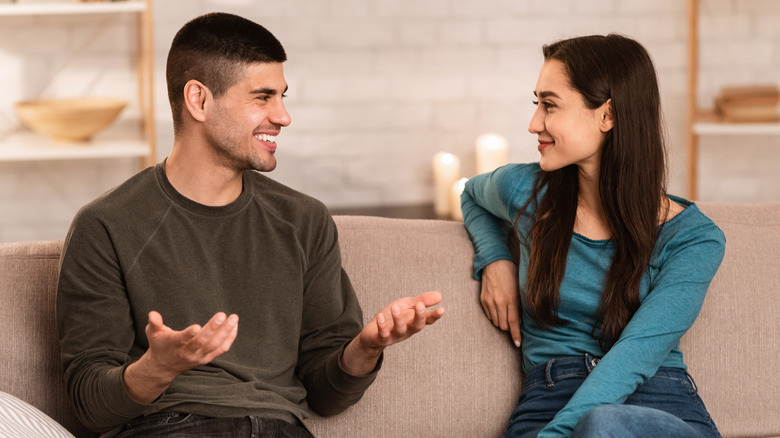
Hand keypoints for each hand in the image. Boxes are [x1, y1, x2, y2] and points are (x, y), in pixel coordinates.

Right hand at [124, 311, 238, 402]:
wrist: (164, 367)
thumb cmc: (160, 344)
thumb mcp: (153, 333)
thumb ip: (154, 323)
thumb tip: (152, 314)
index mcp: (174, 344)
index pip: (182, 340)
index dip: (189, 334)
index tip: (197, 326)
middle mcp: (187, 352)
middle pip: (202, 342)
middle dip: (213, 328)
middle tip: (222, 315)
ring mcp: (198, 357)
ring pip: (214, 346)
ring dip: (225, 332)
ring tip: (234, 318)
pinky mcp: (206, 359)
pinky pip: (221, 349)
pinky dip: (229, 338)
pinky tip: (235, 326)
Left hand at [342, 291, 444, 375]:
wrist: (373, 333)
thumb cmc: (392, 317)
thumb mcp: (407, 305)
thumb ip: (422, 301)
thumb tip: (440, 295)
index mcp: (415, 321)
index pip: (428, 319)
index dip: (435, 315)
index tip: (442, 309)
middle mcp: (407, 329)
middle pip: (417, 326)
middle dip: (420, 316)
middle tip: (420, 305)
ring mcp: (395, 335)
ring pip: (400, 329)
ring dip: (398, 319)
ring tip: (395, 307)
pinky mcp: (382, 338)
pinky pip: (383, 334)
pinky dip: (382, 326)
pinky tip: (380, 316)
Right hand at [481, 260, 520, 346]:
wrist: (494, 262)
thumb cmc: (510, 273)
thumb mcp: (519, 288)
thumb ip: (519, 305)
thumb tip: (520, 320)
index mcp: (511, 299)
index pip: (514, 323)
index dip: (516, 335)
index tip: (517, 343)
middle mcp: (499, 302)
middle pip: (504, 326)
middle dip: (509, 328)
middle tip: (513, 323)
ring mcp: (489, 302)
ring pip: (496, 322)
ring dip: (502, 322)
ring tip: (506, 314)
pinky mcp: (483, 300)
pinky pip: (489, 315)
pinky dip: (495, 316)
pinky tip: (499, 308)